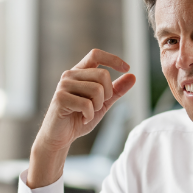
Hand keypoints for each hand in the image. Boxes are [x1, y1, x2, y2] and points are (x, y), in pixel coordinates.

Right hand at [27, 49, 135, 187]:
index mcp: (79, 73)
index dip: (113, 59)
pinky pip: (87, 104)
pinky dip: (89, 115)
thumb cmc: (78, 119)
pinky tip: (83, 119)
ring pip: (96, 89)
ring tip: (88, 113)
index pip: (96, 54)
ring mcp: (63, 86)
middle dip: (108, 94)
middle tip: (98, 106)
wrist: (60, 137)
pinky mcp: (60, 98)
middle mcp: (69, 75)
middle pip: (102, 74)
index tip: (126, 68)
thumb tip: (132, 76)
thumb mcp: (102, 104)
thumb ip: (116, 90)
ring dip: (98, 106)